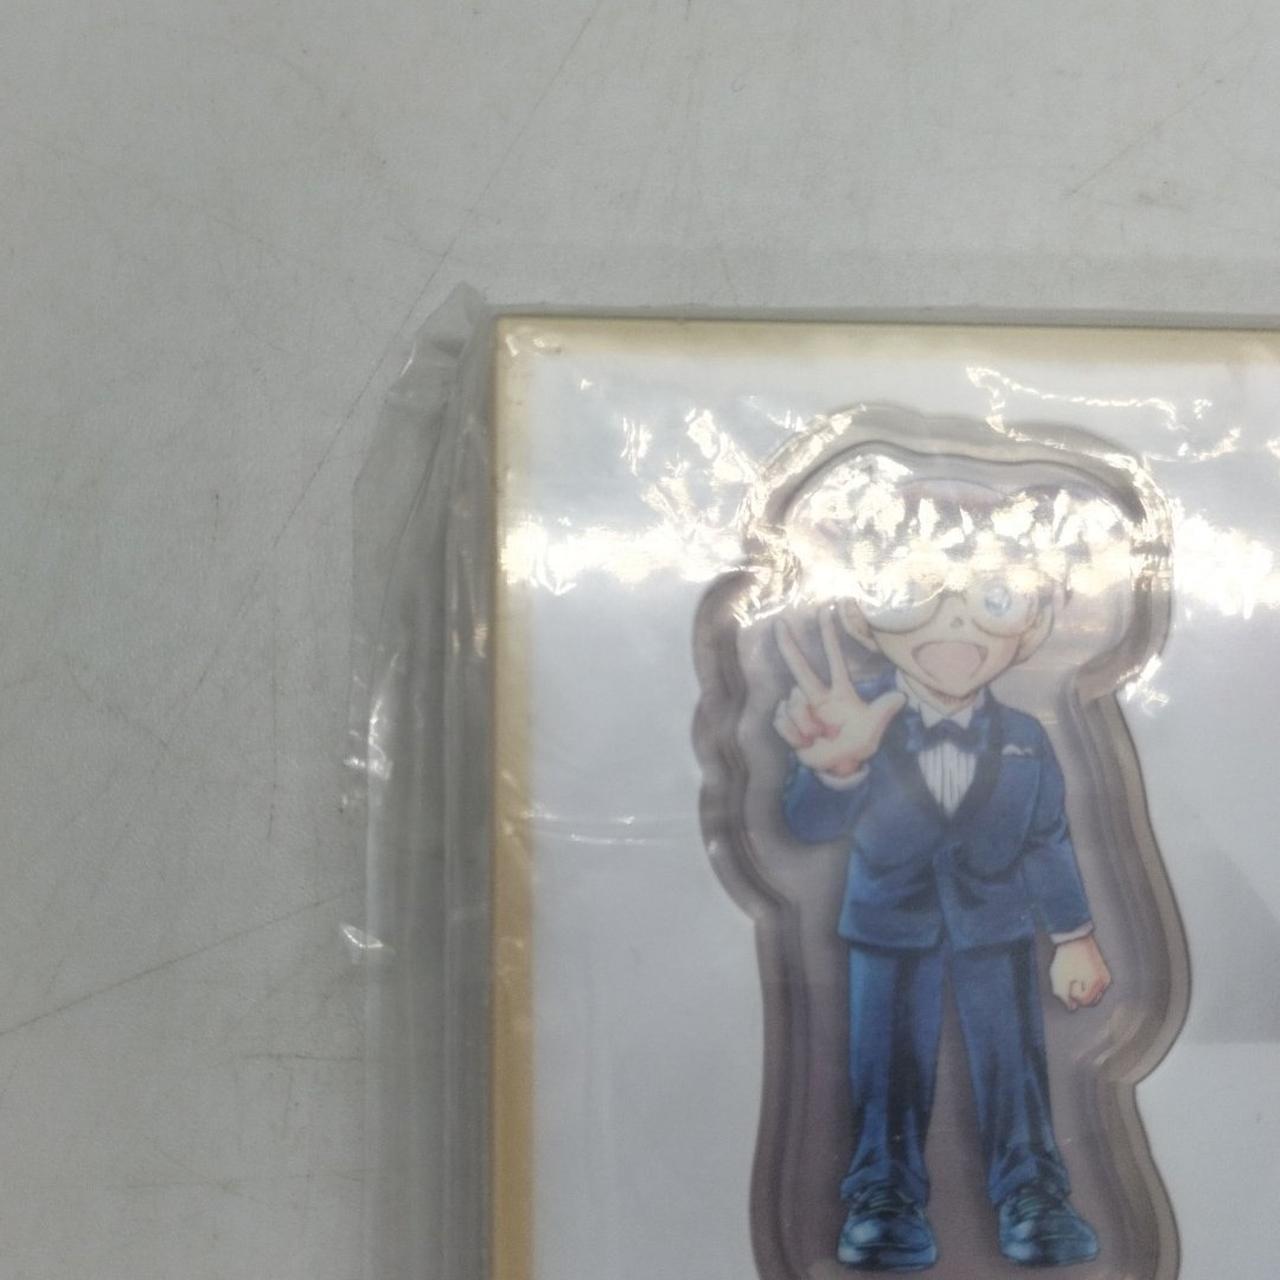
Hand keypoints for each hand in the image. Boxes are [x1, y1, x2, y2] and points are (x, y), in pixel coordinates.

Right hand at [773, 610, 906, 776]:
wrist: (838, 768)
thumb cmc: (858, 746)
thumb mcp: (872, 731)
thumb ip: (882, 713)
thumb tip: (901, 696)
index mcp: (839, 693)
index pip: (833, 661)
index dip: (829, 637)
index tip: (826, 612)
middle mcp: (817, 697)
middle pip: (799, 668)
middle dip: (789, 645)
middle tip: (779, 623)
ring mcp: (801, 710)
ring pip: (792, 704)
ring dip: (804, 725)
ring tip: (818, 739)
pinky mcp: (787, 724)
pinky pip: (781, 720)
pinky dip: (794, 735)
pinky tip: (804, 743)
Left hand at [1049, 935, 1111, 1009]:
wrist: (1073, 937)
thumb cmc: (1066, 956)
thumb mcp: (1059, 977)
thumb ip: (1064, 996)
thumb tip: (1071, 1007)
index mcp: (1097, 983)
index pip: (1085, 1001)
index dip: (1073, 994)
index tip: (1069, 981)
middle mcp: (1104, 981)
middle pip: (1092, 1000)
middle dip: (1080, 995)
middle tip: (1070, 982)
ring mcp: (1105, 975)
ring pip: (1094, 993)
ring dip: (1084, 990)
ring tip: (1073, 976)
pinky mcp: (1102, 970)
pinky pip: (1094, 983)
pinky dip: (1086, 982)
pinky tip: (1077, 972)